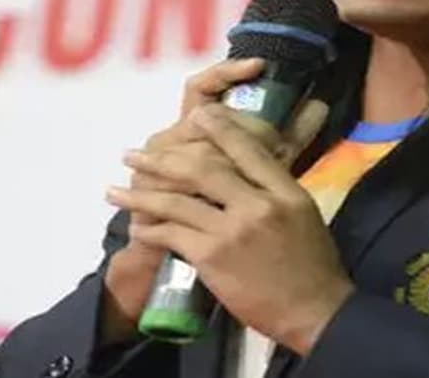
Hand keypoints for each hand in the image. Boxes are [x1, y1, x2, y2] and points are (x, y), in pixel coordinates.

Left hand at [106, 101, 351, 355]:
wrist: (313, 312)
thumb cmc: (313, 263)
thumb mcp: (304, 213)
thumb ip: (276, 187)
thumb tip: (249, 163)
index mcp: (285, 191)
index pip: (248, 148)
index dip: (219, 128)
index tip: (196, 116)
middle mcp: (258, 204)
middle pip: (204, 167)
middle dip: (163, 158)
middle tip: (136, 153)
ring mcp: (232, 231)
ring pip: (177, 200)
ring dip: (141, 193)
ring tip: (115, 189)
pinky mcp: (212, 258)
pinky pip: (172, 234)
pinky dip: (150, 228)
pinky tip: (137, 226)